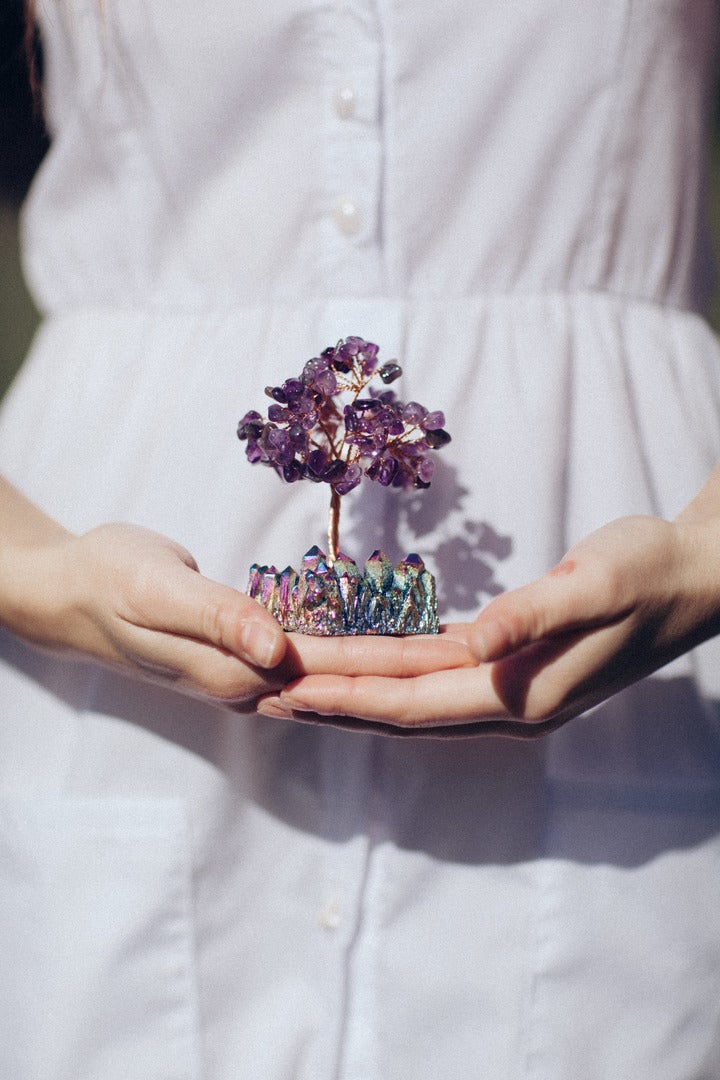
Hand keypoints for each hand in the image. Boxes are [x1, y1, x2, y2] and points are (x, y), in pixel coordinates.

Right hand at [2, 522, 472, 708]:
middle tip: (495, 657)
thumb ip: (217, 620)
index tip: (470, 658)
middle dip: (426, 672)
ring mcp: (255, 677)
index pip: (346, 672)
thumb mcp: (155, 590)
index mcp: (243, 673)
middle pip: (359, 683)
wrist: (73, 593)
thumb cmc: (110, 581)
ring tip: (464, 660)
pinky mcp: (252, 658)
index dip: (409, 664)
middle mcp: (258, 686)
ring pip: (347, 680)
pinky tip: (396, 654)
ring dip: (403, 671)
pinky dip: (366, 659)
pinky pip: (323, 663)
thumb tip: (277, 654)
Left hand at [263, 513, 719, 735]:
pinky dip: (387, 671)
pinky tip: (360, 662)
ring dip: (350, 689)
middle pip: (397, 706)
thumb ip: (531, 617)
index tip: (286, 688)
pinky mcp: (508, 666)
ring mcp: (507, 690)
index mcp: (520, 695)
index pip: (411, 701)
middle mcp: (506, 705)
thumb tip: (475, 647)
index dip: (346, 696)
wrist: (690, 579)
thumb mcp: (595, 586)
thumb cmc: (645, 574)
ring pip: (409, 694)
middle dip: (330, 698)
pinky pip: (431, 674)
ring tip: (294, 683)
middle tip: (262, 689)